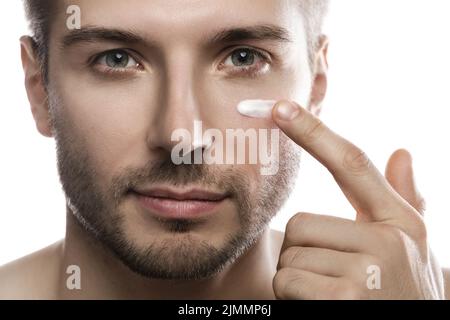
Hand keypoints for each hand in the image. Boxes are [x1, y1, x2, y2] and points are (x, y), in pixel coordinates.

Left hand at [271, 100, 444, 299]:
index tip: (281, 107)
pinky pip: (288, 283)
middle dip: (304, 253)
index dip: (314, 133)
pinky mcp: (347, 298)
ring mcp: (369, 271)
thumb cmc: (404, 294)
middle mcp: (389, 241)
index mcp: (401, 222)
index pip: (352, 164)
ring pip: (290, 256)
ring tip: (332, 295)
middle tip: (332, 277)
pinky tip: (325, 308)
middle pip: (301, 223)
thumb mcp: (412, 248)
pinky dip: (294, 299)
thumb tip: (403, 152)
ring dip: (299, 279)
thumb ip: (407, 199)